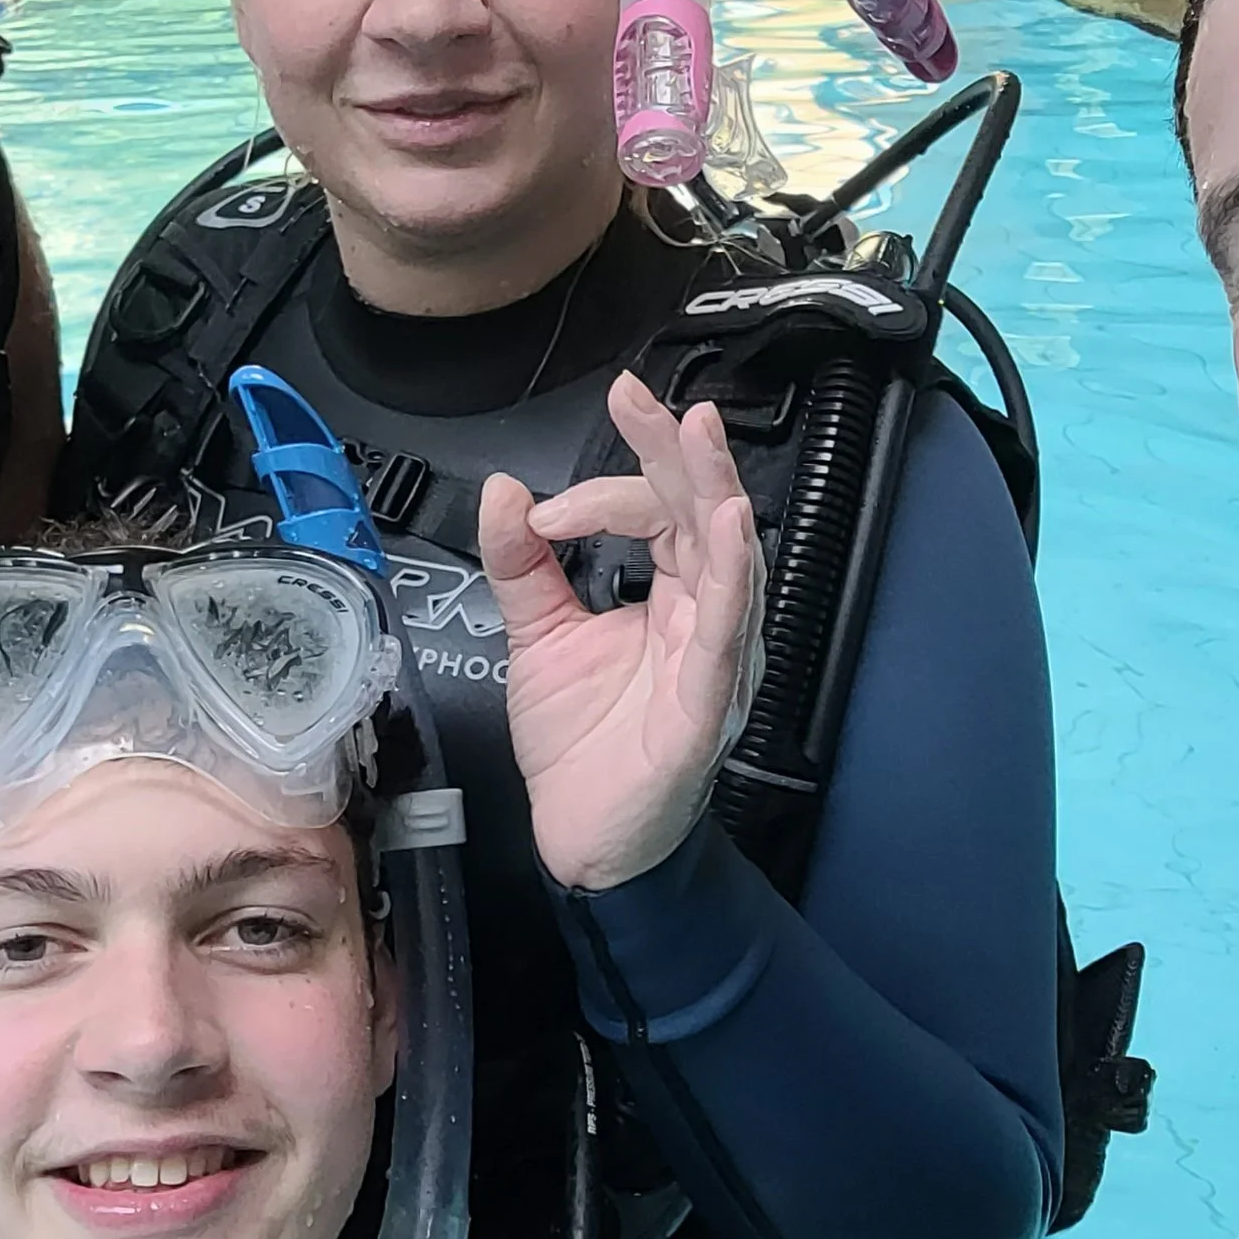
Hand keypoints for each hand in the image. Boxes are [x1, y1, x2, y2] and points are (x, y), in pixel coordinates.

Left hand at [477, 370, 762, 894]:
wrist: (583, 839)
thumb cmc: (583, 744)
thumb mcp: (537, 635)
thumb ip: (521, 565)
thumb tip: (506, 492)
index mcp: (670, 594)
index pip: (654, 514)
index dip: (603, 494)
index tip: (542, 511)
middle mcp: (701, 615)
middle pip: (700, 514)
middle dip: (675, 451)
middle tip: (645, 399)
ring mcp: (712, 656)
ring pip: (726, 558)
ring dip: (713, 491)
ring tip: (699, 433)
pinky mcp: (707, 704)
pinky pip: (726, 633)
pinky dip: (731, 577)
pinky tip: (728, 527)